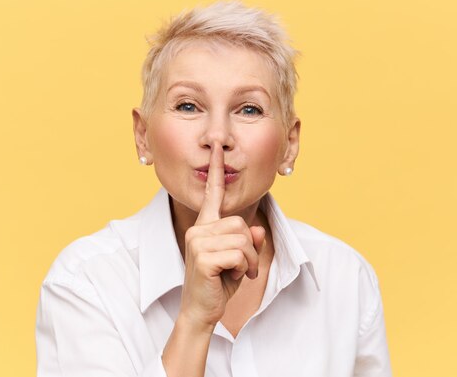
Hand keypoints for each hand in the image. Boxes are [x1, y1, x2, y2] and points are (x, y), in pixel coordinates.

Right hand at [178, 142, 265, 331]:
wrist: (201, 310)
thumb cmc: (218, 283)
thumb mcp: (239, 259)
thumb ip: (249, 242)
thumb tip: (258, 231)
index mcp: (205, 225)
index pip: (213, 193)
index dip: (217, 169)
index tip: (217, 147)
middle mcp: (199, 229)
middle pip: (241, 223)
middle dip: (249, 248)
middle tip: (242, 267)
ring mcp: (198, 241)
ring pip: (243, 239)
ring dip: (248, 260)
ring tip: (237, 272)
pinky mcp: (203, 256)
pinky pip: (239, 253)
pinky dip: (243, 267)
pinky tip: (232, 277)